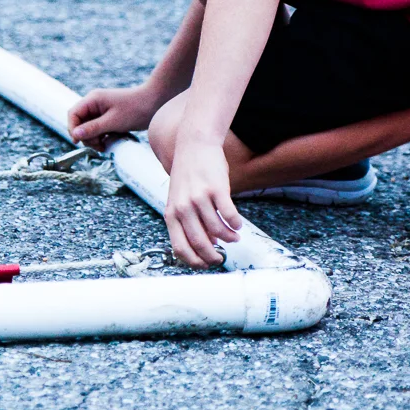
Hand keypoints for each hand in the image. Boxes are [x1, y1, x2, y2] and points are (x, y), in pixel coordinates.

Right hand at [68, 84, 159, 148]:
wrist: (155, 102)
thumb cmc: (136, 109)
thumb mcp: (113, 122)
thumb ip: (93, 128)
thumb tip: (75, 136)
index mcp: (93, 100)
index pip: (73, 114)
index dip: (72, 128)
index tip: (78, 142)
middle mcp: (95, 103)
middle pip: (79, 123)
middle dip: (86, 136)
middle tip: (100, 145)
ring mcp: (101, 110)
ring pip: (88, 128)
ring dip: (94, 139)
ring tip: (106, 145)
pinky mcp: (108, 117)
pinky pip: (98, 129)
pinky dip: (101, 137)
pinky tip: (109, 141)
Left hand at [165, 137, 242, 267]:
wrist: (194, 145)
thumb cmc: (188, 175)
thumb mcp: (180, 200)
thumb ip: (188, 222)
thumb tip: (208, 245)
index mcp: (171, 214)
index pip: (180, 248)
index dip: (195, 262)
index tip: (206, 264)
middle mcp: (183, 208)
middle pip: (200, 243)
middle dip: (213, 256)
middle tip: (222, 258)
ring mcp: (199, 198)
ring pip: (218, 230)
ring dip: (229, 238)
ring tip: (234, 237)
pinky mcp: (216, 189)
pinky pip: (230, 215)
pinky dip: (236, 224)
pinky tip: (238, 224)